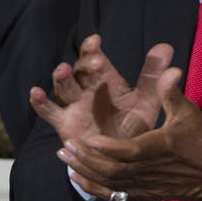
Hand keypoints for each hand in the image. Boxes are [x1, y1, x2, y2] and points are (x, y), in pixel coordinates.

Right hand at [30, 36, 176, 147]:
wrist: (123, 160)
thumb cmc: (133, 126)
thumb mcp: (145, 101)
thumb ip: (153, 76)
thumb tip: (166, 46)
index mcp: (103, 80)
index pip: (94, 58)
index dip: (92, 48)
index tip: (96, 41)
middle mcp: (85, 89)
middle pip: (78, 70)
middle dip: (84, 64)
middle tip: (97, 64)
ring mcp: (72, 106)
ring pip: (62, 87)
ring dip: (61, 78)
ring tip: (63, 70)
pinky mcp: (64, 124)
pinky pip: (48, 112)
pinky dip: (40, 103)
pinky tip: (35, 93)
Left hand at [56, 61, 201, 200]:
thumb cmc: (199, 140)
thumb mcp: (188, 114)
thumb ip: (171, 94)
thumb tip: (170, 71)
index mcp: (158, 148)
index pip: (130, 151)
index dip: (108, 148)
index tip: (89, 138)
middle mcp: (148, 170)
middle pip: (113, 169)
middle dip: (87, 158)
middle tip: (67, 144)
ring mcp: (144, 185)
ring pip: (109, 182)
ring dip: (85, 170)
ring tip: (65, 156)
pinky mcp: (141, 194)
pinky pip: (113, 195)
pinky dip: (92, 187)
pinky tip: (76, 177)